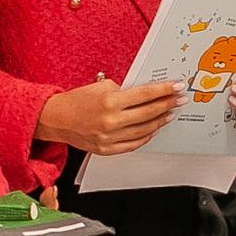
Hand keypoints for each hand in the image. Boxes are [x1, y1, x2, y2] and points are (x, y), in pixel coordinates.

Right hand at [37, 78, 182, 155]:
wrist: (56, 119)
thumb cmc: (77, 101)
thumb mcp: (99, 86)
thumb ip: (123, 90)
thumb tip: (145, 94)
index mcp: (109, 101)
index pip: (145, 94)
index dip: (164, 90)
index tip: (177, 87)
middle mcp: (111, 121)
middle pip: (148, 113)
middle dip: (168, 104)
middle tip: (179, 100)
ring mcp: (109, 137)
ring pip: (144, 130)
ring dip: (160, 121)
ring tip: (170, 113)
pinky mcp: (107, 149)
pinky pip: (133, 144)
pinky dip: (146, 136)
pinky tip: (154, 128)